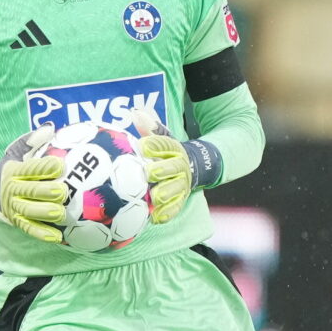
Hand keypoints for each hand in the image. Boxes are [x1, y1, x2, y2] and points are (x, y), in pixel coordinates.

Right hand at [0, 124, 67, 242]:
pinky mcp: (16, 221)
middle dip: (45, 191)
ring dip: (44, 212)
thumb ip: (34, 141)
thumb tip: (49, 129)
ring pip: (29, 210)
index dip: (45, 167)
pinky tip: (56, 236)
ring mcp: (14, 206)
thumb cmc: (15, 167)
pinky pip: (28, 227)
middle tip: (62, 191)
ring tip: (60, 213)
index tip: (60, 165)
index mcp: (15, 170)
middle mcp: (13, 189)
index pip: (30, 168)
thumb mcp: (18, 151)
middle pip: (29, 190)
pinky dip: (42, 233)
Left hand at [131, 110, 221, 224]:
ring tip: (155, 197)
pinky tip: (156, 217)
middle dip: (162, 170)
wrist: (196, 166)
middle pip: (173, 167)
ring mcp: (182, 183)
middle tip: (149, 173)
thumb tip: (136, 113)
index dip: (154, 144)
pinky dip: (167, 212)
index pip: (165, 144)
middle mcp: (180, 166)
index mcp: (174, 148)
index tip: (143, 146)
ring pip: (176, 189)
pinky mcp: (181, 199)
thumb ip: (150, 128)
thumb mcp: (163, 137)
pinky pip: (176, 207)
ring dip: (166, 193)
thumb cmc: (168, 153)